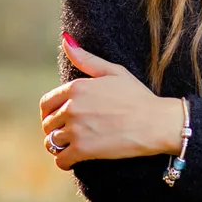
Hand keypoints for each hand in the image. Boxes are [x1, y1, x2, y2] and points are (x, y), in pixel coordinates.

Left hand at [39, 33, 182, 170]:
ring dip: (58, 146)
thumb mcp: (113, 71)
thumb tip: (65, 40)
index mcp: (76, 88)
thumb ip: (85, 59)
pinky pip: (61, 159)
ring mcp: (76, 129)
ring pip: (52, 142)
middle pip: (48, 123)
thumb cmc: (137, 96)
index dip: (50, 113)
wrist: (155, 122)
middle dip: (55, 129)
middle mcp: (71, 107)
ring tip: (69, 147)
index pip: (47, 104)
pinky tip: (71, 160)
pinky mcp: (83, 150)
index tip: (57, 119)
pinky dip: (63, 162)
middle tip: (66, 134)